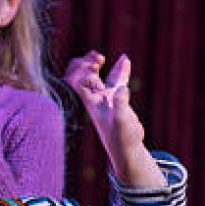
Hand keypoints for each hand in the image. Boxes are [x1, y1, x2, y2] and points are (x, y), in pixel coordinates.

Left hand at [64, 51, 157, 185]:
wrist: (127, 149)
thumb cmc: (121, 138)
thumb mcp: (122, 121)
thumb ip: (121, 104)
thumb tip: (122, 89)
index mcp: (91, 103)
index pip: (78, 82)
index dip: (84, 70)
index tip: (96, 66)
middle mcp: (95, 99)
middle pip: (83, 77)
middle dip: (87, 64)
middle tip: (99, 58)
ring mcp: (106, 98)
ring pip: (100, 76)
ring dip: (100, 65)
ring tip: (105, 56)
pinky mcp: (117, 100)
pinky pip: (116, 81)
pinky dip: (120, 70)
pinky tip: (125, 59)